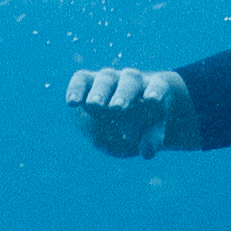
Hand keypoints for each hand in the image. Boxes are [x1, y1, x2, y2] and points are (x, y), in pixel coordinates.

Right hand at [65, 66, 186, 156]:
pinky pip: (81, 81)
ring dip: (100, 93)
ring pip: (105, 80)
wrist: (120, 116)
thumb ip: (150, 140)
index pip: (157, 86)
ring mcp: (109, 78)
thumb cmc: (141, 124)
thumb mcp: (149, 133)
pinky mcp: (88, 80)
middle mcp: (131, 79)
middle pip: (130, 81)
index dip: (155, 92)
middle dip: (124, 94)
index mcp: (153, 89)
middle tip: (118, 108)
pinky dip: (76, 90)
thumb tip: (148, 152)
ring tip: (93, 105)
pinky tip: (72, 103)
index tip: (152, 100)